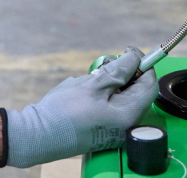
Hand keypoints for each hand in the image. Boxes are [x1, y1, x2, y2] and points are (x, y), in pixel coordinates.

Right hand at [5, 48, 158, 167]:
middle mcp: (125, 124)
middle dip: (122, 72)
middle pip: (135, 89)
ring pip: (120, 94)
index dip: (142, 64)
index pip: (149, 84)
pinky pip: (109, 103)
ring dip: (109, 81)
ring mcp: (113, 127)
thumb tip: (135, 57)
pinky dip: (101, 92)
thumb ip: (119, 70)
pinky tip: (85, 91)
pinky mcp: (101, 126)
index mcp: (129, 115)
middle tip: (105, 65)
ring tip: (90, 80)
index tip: (128, 51)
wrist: (38, 135)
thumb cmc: (65, 111)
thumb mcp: (93, 85)